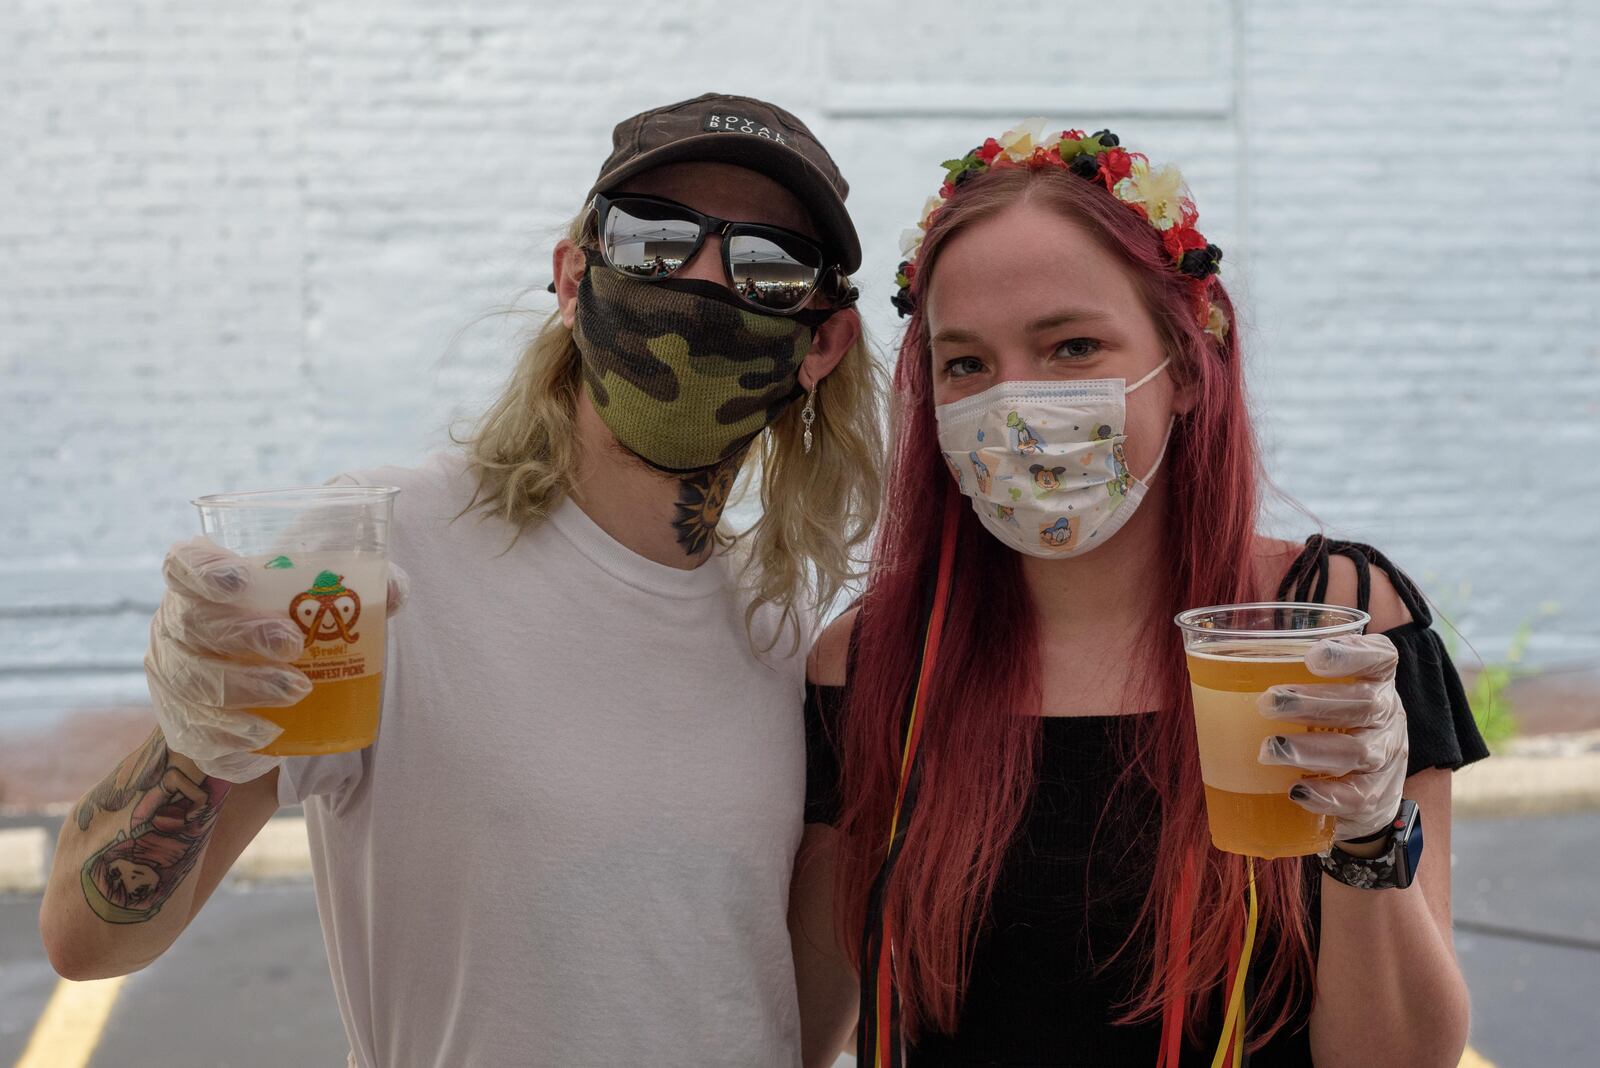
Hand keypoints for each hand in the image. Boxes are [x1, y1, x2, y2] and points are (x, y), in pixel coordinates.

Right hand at [145, 536, 409, 782]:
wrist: (259, 686)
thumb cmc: (290, 628)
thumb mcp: (319, 601)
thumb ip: (357, 589)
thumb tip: (394, 590)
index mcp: (201, 583)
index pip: (183, 563)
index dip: (203, 570)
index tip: (243, 579)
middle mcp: (176, 626)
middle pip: (191, 626)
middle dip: (242, 635)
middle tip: (292, 646)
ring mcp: (172, 679)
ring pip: (193, 686)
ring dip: (245, 690)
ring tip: (297, 693)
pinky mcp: (181, 726)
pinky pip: (197, 740)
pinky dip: (232, 745)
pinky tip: (267, 745)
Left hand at [1256, 633, 1407, 841]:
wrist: (1355, 798)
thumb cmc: (1322, 730)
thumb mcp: (1313, 701)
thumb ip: (1280, 681)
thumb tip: (1208, 670)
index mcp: (1373, 682)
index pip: (1380, 658)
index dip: (1352, 654)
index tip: (1311, 656)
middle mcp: (1386, 716)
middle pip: (1364, 703)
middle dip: (1313, 703)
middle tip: (1267, 703)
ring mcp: (1384, 758)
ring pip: (1359, 750)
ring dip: (1310, 749)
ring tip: (1269, 749)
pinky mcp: (1375, 797)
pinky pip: (1356, 796)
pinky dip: (1326, 795)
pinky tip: (1297, 792)